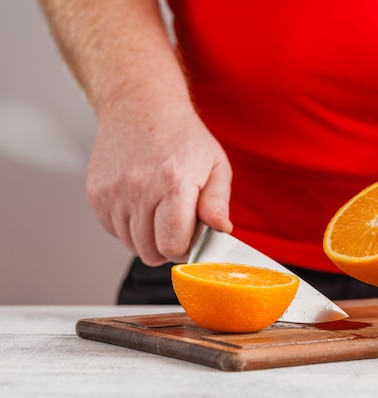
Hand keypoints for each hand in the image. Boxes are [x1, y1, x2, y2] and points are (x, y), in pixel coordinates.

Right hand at [86, 101, 231, 265]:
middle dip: (168, 246)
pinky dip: (128, 226)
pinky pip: (113, 231)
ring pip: (131, 245)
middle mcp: (138, 189)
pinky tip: (141, 203)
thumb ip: (218, 203)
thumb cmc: (183, 137)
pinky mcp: (96, 194)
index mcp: (173, 184)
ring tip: (159, 210)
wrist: (140, 106)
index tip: (191, 237)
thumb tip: (222, 231)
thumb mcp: (215, 165)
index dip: (185, 249)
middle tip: (178, 224)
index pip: (172, 245)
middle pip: (150, 252)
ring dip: (147, 237)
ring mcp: (113, 193)